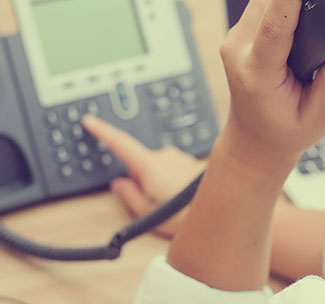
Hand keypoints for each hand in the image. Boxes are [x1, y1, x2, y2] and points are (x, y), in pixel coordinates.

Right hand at [82, 114, 204, 237]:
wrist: (222, 210)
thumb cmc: (185, 216)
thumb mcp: (148, 213)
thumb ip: (129, 195)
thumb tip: (119, 184)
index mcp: (149, 166)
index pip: (120, 143)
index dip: (103, 131)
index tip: (90, 121)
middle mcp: (166, 156)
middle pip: (141, 163)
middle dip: (142, 180)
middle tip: (153, 202)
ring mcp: (181, 157)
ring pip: (160, 168)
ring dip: (160, 181)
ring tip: (173, 203)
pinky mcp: (193, 162)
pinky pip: (175, 170)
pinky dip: (175, 181)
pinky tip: (184, 197)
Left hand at [218, 0, 324, 177]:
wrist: (254, 142)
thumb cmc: (284, 133)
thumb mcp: (318, 118)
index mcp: (258, 73)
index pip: (274, 22)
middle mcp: (238, 51)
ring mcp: (234, 40)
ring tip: (313, 7)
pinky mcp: (238, 34)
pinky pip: (260, 1)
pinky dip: (280, 0)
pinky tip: (297, 16)